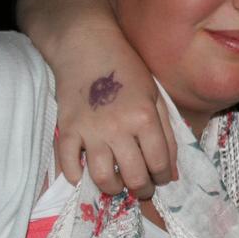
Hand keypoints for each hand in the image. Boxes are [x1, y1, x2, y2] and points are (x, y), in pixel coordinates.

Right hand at [55, 70, 177, 198]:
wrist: (87, 47)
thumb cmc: (127, 69)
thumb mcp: (155, 96)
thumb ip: (166, 133)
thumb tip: (171, 172)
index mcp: (144, 118)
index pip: (158, 163)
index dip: (162, 177)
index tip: (160, 179)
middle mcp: (118, 128)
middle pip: (133, 176)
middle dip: (141, 189)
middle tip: (141, 188)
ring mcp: (90, 131)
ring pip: (102, 177)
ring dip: (112, 188)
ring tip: (117, 184)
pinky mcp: (67, 130)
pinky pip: (69, 164)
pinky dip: (76, 176)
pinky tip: (85, 176)